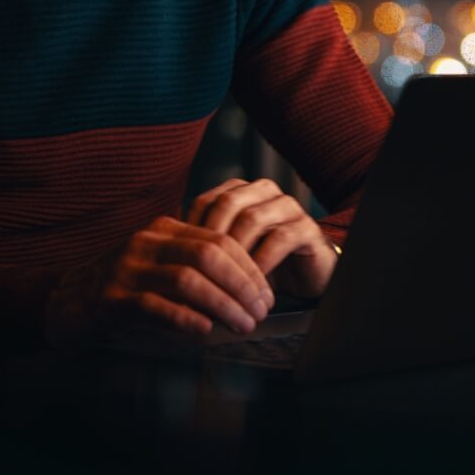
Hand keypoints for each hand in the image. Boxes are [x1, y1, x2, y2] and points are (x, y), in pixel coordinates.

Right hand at [44, 216, 274, 345]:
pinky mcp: (111, 300)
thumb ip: (199, 269)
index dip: (249, 268)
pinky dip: (185, 319)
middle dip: (242, 285)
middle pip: (208, 256)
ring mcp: (127, 270)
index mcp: (165, 229)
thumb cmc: (128, 288)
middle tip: (260, 312)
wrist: (68, 303)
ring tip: (242, 325)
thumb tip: (250, 292)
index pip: (220, 240)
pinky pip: (155, 307)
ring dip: (222, 305)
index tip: (266, 294)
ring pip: (187, 280)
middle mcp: (147, 243)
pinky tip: (205, 331)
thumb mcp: (163, 267)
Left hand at [186, 178, 338, 299]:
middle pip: (227, 203)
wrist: (306, 273)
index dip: (190, 231)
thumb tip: (167, 263)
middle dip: (211, 240)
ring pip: (252, 219)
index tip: (180, 263)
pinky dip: (262, 262)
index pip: (205, 201)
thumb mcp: (228, 252)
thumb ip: (203, 247)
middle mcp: (263, 191)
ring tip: (225, 280)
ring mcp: (287, 206)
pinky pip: (280, 238)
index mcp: (240, 191)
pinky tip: (252, 284)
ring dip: (236, 253)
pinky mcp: (307, 226)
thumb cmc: (261, 261)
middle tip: (200, 272)